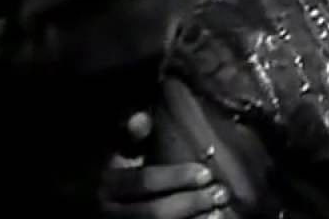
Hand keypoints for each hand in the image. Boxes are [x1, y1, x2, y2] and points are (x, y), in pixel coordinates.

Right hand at [99, 112, 230, 218]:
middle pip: (153, 212)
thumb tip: (140, 117)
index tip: (206, 173)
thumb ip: (131, 138)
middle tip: (220, 193)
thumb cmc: (121, 176)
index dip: (175, 177)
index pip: (142, 182)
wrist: (109, 208)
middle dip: (190, 203)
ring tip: (219, 210)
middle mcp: (110, 211)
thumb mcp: (120, 156)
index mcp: (108, 184)